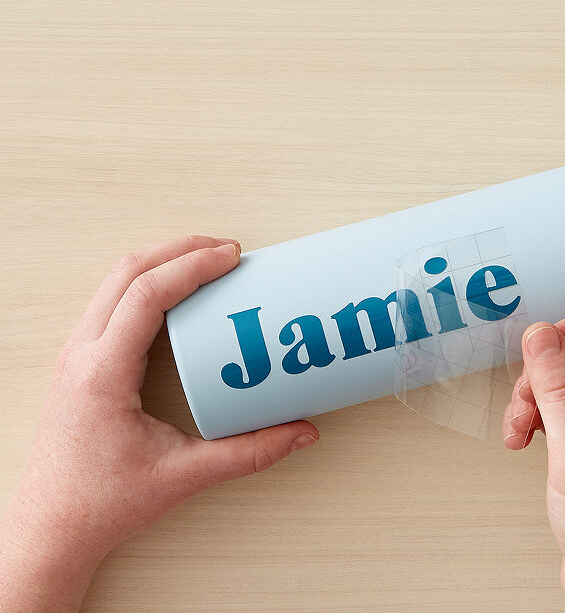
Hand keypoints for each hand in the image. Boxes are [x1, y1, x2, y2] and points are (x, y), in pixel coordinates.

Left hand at [0, 235, 318, 611]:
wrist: (51, 527)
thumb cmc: (102, 503)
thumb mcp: (184, 476)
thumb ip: (250, 453)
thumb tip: (301, 431)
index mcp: (103, 374)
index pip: (146, 295)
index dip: (192, 266)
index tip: (231, 257)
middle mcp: (82, 354)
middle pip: (127, 272)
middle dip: (180, 249)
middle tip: (228, 250)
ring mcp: (76, 355)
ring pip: (114, 281)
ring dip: (161, 261)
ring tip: (207, 262)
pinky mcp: (81, 362)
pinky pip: (111, 301)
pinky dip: (146, 283)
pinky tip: (177, 295)